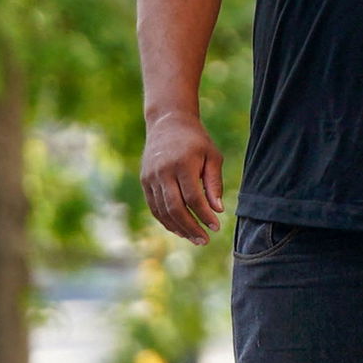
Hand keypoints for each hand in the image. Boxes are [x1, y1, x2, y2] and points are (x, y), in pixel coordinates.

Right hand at [141, 111, 223, 244]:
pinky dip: (166, 220)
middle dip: (191, 228)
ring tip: (194, 238)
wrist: (168, 123)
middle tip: (204, 240)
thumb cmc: (196, 140)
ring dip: (178, 228)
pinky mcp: (145, 181)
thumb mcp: (212, 156)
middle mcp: (163, 172)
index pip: (193, 198)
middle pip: (176, 208)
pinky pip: (154, 207)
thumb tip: (218, 210)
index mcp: (183, 164)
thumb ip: (214, 183)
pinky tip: (179, 228)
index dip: (205, 215)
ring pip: (163, 211)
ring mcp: (151, 177)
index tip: (216, 227)